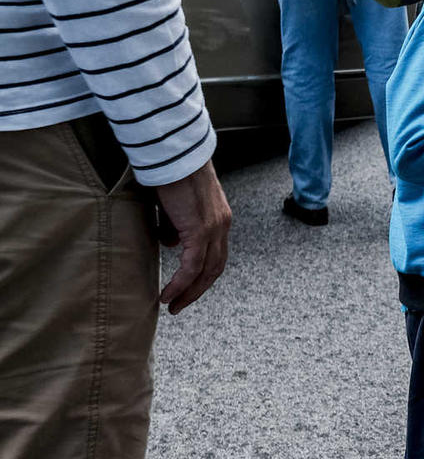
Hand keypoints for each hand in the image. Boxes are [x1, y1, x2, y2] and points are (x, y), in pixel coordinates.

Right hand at [154, 161, 232, 314]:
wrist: (174, 153)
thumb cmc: (169, 172)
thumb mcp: (173, 204)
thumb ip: (175, 224)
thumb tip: (170, 242)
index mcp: (219, 217)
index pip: (216, 253)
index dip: (203, 272)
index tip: (187, 287)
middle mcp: (222, 224)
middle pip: (215, 266)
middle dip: (197, 288)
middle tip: (180, 304)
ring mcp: (214, 227)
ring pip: (206, 270)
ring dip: (189, 291)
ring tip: (173, 305)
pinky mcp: (199, 229)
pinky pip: (191, 265)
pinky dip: (181, 283)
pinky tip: (167, 294)